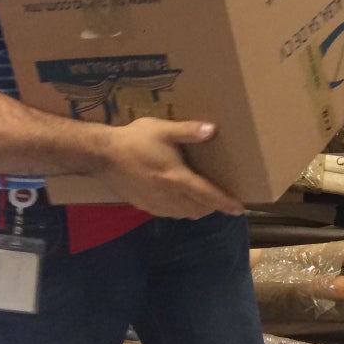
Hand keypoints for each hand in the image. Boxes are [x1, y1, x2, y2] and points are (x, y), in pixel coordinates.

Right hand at [95, 118, 243, 218]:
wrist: (103, 156)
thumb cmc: (135, 140)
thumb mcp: (163, 130)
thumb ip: (188, 131)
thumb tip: (212, 129)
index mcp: (176, 178)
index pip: (207, 195)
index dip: (225, 203)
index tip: (240, 209)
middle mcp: (168, 196)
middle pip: (197, 209)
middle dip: (213, 207)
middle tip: (223, 200)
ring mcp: (155, 204)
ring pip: (183, 214)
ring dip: (197, 210)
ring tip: (205, 200)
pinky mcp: (144, 206)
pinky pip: (169, 213)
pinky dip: (181, 210)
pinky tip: (180, 200)